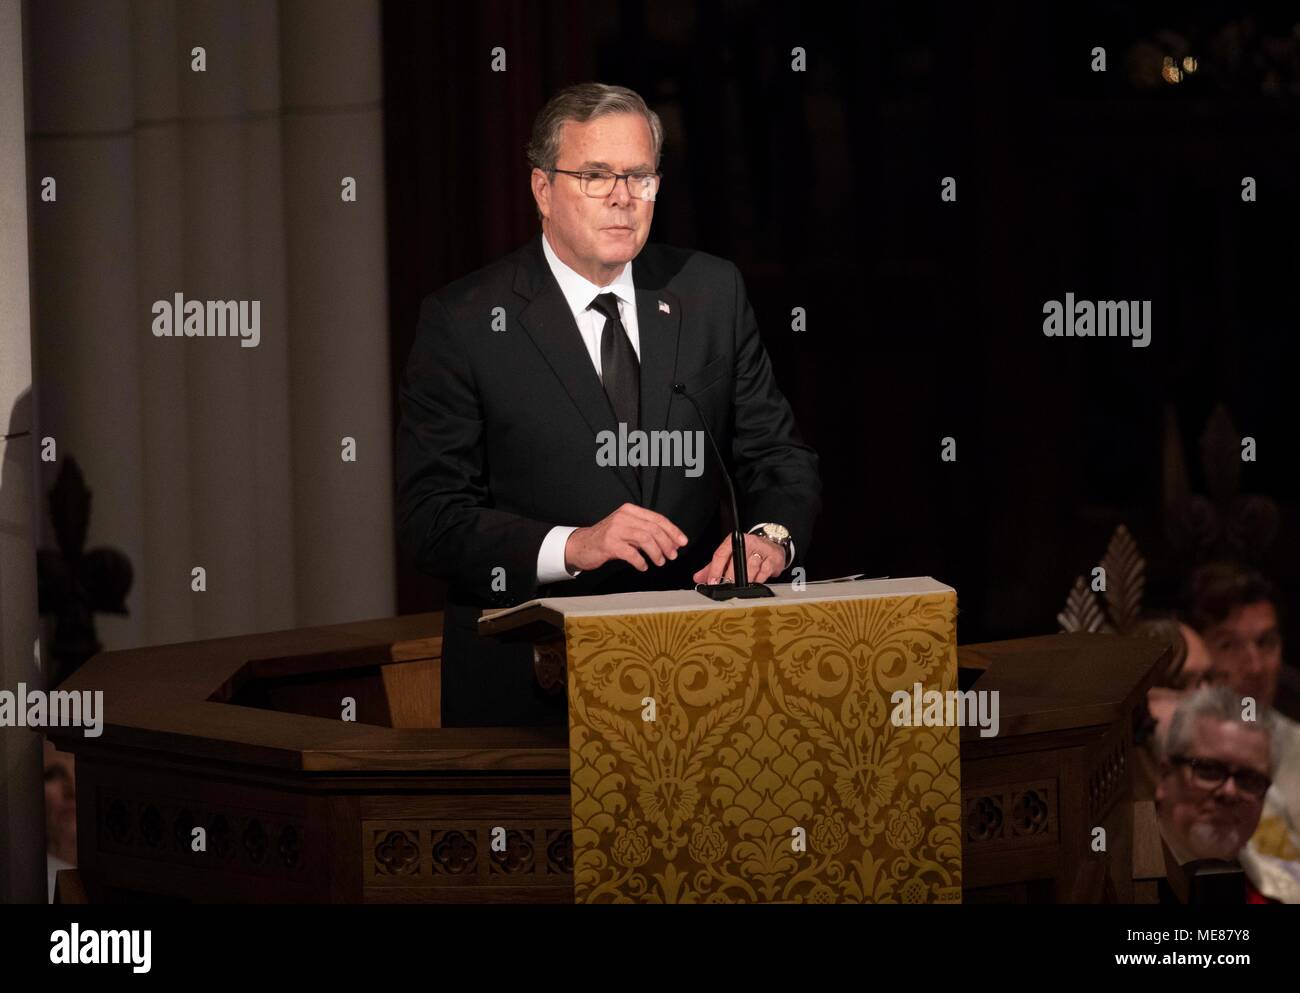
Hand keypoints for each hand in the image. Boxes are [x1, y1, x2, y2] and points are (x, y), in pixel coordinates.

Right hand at [564, 503, 688, 572]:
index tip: (682, 542)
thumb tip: (671, 542)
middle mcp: (623, 517)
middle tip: (672, 555)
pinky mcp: (609, 544)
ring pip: (645, 539)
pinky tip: (643, 566)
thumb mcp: (627, 529)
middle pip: (653, 529)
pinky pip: (631, 553)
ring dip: (656, 553)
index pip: (657, 518)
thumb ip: (646, 532)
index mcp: (630, 511)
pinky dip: (641, 561)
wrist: (581, 545)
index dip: (672, 531)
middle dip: (667, 544)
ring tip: (659, 562)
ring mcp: (615, 529)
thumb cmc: (607, 538)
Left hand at [692, 533, 784, 584]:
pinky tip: (755, 580)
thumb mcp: (729, 555)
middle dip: (730, 579)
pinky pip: (763, 573)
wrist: (771, 544)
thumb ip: (713, 566)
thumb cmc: (748, 551)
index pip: (721, 554)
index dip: (715, 570)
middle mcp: (748, 542)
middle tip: (727, 586)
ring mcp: (762, 549)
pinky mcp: (773, 558)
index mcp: (734, 540)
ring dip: (745, 580)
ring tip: (742, 584)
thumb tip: (698, 578)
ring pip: (750, 569)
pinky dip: (758, 580)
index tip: (712, 582)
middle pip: (736, 563)